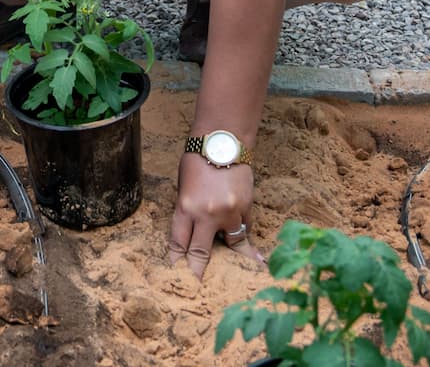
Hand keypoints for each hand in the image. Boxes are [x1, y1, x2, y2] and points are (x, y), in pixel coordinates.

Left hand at [169, 153, 262, 278]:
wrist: (224, 140)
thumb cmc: (197, 159)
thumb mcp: (183, 187)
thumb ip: (187, 211)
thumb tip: (193, 234)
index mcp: (185, 208)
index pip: (178, 244)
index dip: (177, 262)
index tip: (175, 276)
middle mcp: (207, 214)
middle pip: (201, 254)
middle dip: (198, 272)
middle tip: (196, 289)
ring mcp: (230, 213)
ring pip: (231, 244)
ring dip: (231, 255)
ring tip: (237, 275)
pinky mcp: (247, 208)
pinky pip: (244, 228)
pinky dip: (244, 235)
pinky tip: (253, 254)